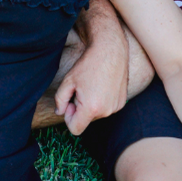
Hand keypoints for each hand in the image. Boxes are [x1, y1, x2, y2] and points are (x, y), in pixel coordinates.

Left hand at [54, 0, 129, 134]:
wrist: (110, 51)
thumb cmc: (87, 65)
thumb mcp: (68, 81)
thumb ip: (59, 100)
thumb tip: (60, 112)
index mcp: (91, 108)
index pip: (75, 129)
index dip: (68, 118)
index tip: (69, 103)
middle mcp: (106, 111)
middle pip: (86, 121)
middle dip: (79, 110)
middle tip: (79, 90)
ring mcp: (116, 107)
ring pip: (96, 115)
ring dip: (91, 105)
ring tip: (91, 86)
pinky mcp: (122, 102)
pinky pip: (107, 108)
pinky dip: (101, 101)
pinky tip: (100, 86)